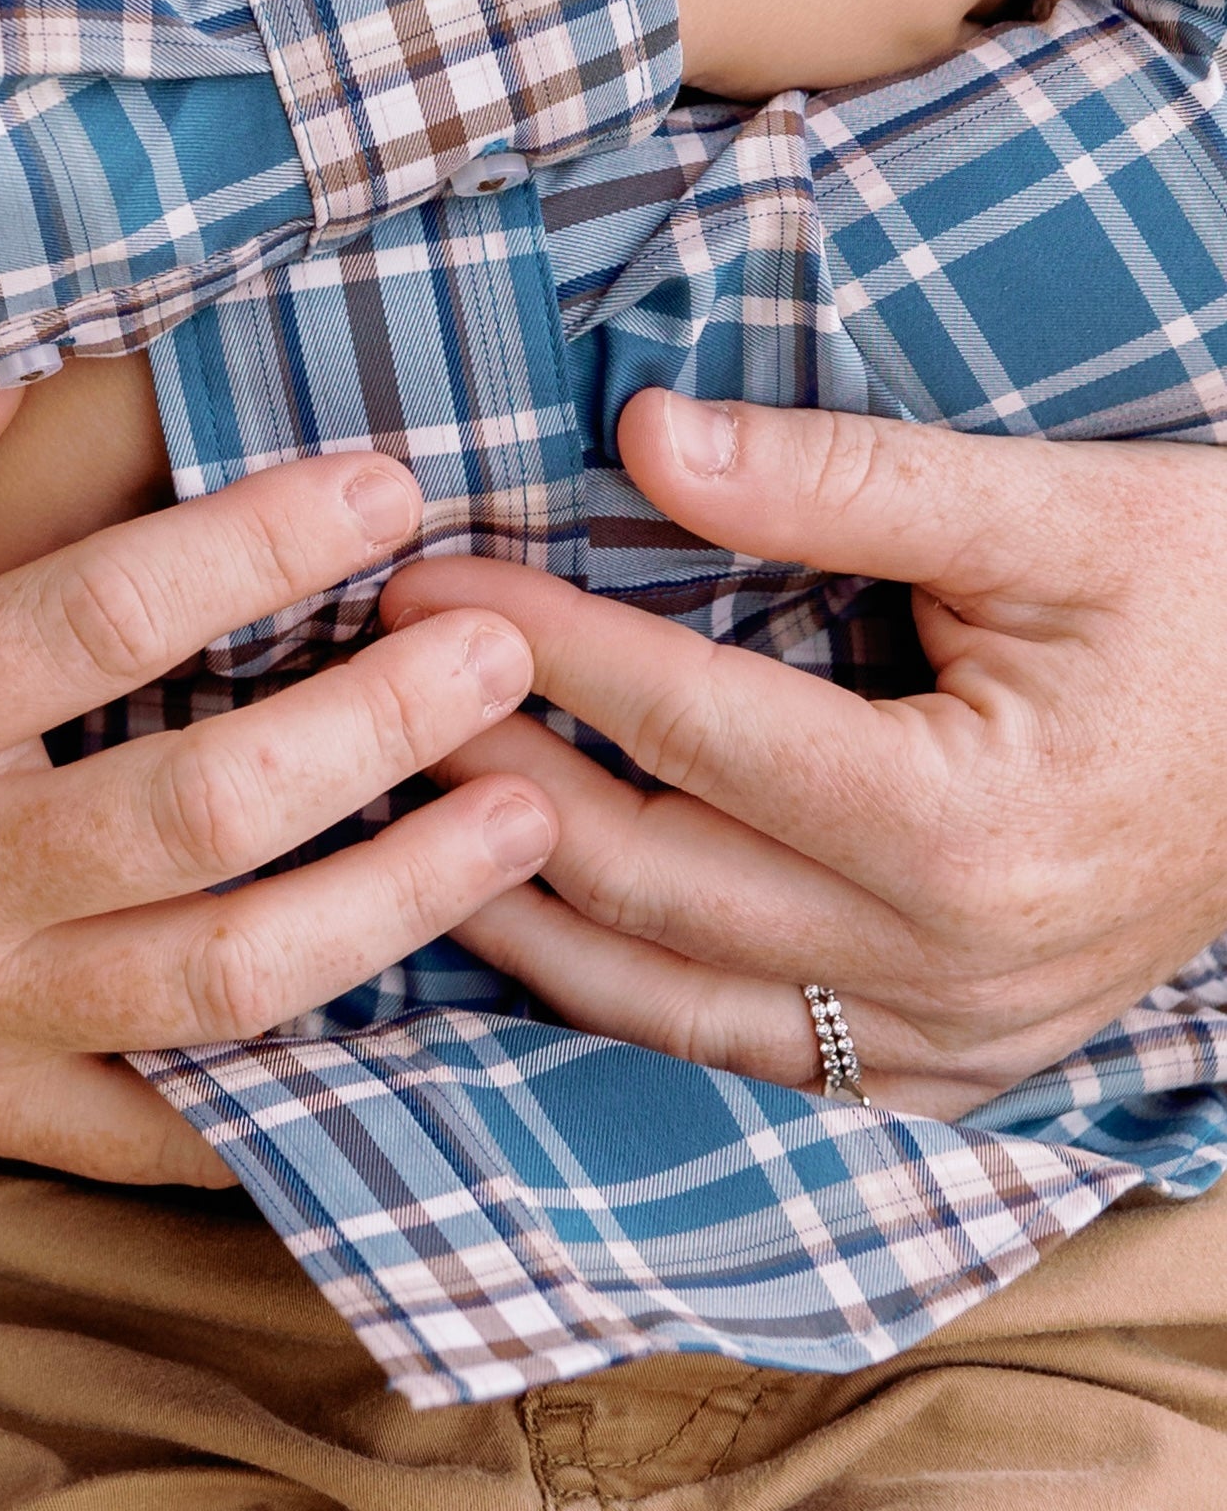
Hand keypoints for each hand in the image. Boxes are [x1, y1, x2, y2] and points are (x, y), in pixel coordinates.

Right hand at [0, 392, 555, 1182]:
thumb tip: (31, 365)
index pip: (98, 621)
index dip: (255, 546)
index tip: (382, 479)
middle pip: (200, 811)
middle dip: (377, 725)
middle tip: (503, 640)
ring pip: (226, 984)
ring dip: (397, 905)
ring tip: (528, 817)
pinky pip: (171, 1123)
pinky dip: (304, 1084)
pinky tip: (429, 1007)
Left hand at [378, 389, 1226, 1116]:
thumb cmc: (1201, 593)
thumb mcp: (1041, 506)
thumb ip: (833, 477)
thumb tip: (639, 435)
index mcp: (968, 827)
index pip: (689, 724)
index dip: (538, 639)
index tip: (417, 569)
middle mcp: (951, 970)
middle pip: (648, 876)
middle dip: (487, 771)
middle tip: (366, 678)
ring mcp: (953, 1047)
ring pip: (665, 1003)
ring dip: (513, 909)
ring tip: (391, 806)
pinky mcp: (952, 1075)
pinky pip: (741, 1053)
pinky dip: (616, 989)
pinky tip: (524, 918)